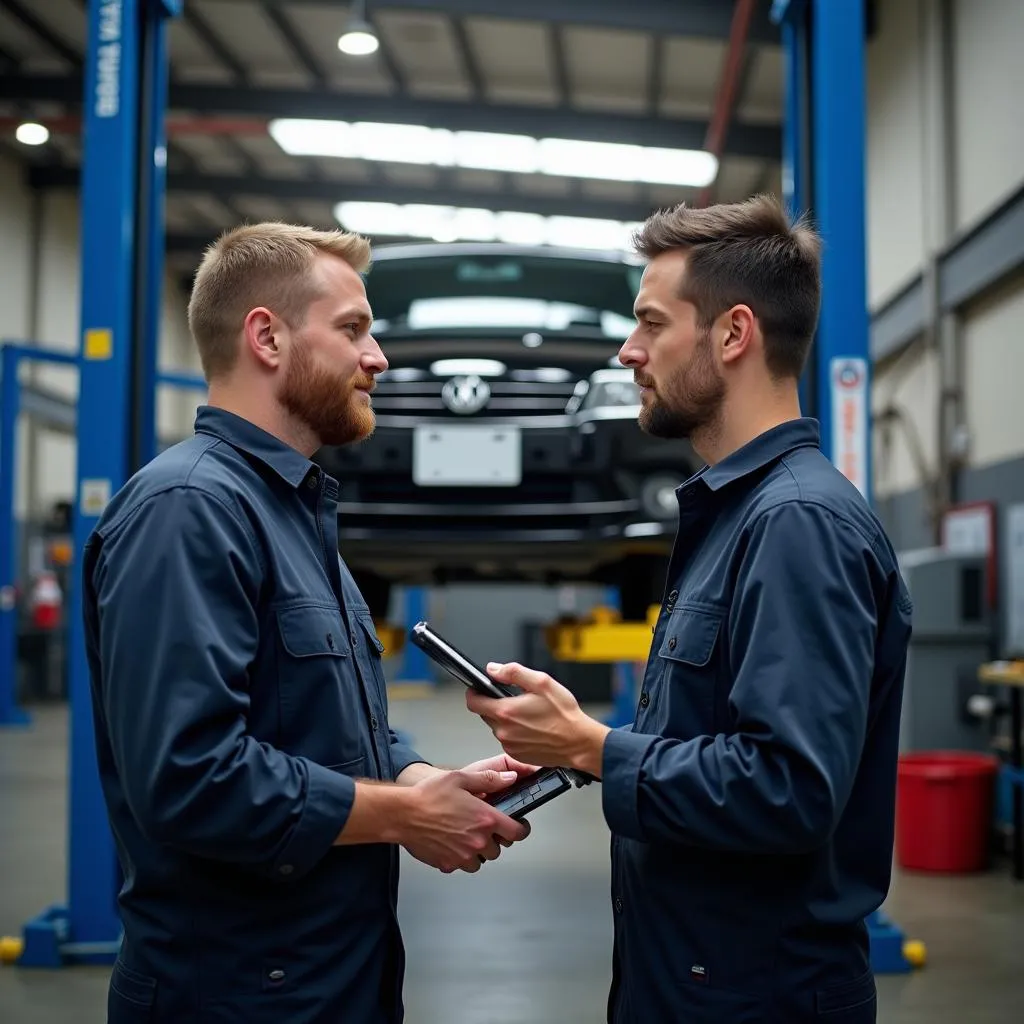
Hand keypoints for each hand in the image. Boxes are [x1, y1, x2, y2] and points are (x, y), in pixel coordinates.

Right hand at [398, 768, 528, 874]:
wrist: (402, 814)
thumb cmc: (429, 795)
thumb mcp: (461, 778)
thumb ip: (489, 779)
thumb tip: (510, 779)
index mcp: (486, 819)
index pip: (517, 833)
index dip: (520, 829)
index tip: (518, 827)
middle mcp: (478, 840)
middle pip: (498, 849)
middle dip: (493, 839)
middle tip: (481, 827)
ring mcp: (463, 855)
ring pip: (481, 860)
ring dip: (477, 851)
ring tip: (465, 836)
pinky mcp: (448, 864)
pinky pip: (461, 866)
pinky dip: (460, 858)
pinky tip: (451, 844)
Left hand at [465, 662, 609, 777]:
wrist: (579, 743)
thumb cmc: (564, 715)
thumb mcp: (542, 682)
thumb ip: (513, 672)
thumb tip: (493, 669)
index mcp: (506, 711)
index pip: (473, 702)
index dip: (473, 693)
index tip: (478, 689)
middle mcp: (503, 731)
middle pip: (485, 714)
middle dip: (494, 705)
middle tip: (515, 700)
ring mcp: (509, 745)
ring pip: (497, 727)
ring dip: (506, 719)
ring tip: (528, 715)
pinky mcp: (516, 754)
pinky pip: (507, 739)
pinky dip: (514, 732)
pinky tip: (531, 728)